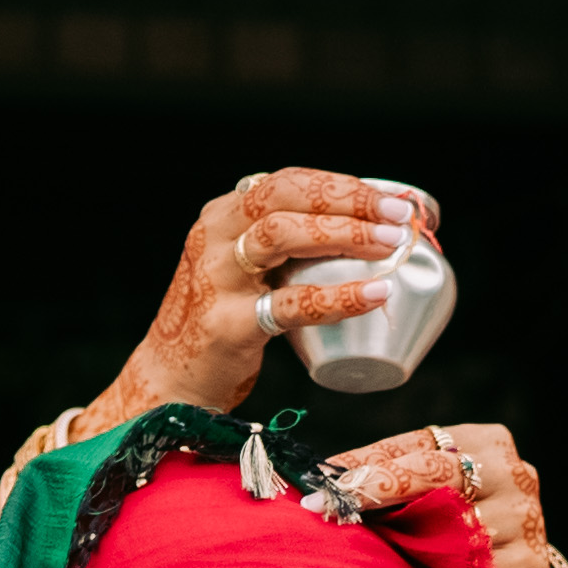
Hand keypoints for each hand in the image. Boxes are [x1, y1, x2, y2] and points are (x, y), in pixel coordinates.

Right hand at [80, 171, 427, 425]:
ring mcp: (217, 278)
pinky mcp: (227, 323)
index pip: (288, 183)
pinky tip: (374, 294)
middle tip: (398, 216)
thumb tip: (364, 235)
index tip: (392, 199)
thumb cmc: (220, 325)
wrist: (170, 384)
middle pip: (285, 196)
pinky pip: (290, 304)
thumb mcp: (242, 271)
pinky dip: (338, 297)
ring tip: (390, 245)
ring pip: (281, 235)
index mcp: (222, 217)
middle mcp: (214, 237)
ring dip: (344, 234)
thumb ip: (283, 249)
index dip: (344, 185)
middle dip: (348, 199)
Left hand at [322, 423, 560, 567]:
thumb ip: (401, 487)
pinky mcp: (528, 564)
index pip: (413, 446)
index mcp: (486, 442)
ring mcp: (524, 517)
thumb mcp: (439, 498)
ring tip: (361, 552)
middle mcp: (512, 471)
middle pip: (432, 473)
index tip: (321, 478)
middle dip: (371, 487)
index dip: (363, 461)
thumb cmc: (465, 534)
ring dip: (400, 539)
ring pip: (448, 525)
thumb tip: (326, 486)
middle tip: (326, 505)